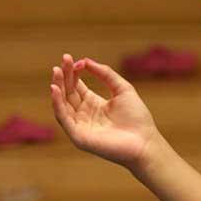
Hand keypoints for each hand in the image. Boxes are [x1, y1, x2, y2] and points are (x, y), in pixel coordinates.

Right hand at [49, 54, 164, 169]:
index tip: (69, 58)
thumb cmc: (137, 117)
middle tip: (62, 61)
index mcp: (93, 104)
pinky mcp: (78, 136)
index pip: (76, 86)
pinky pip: (63, 118)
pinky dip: (57, 104)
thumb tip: (86, 61)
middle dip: (63, 77)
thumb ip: (105, 74)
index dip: (71, 73)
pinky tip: (56, 89)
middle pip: (68, 93)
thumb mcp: (122, 89)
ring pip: (62, 104)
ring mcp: (79, 126)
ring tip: (57, 71)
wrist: (144, 142)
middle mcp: (83, 115)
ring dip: (58, 87)